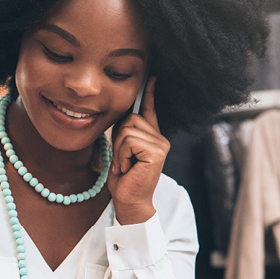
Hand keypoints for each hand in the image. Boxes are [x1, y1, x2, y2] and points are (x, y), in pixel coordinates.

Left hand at [107, 76, 169, 224]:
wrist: (129, 201)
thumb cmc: (124, 179)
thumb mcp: (122, 150)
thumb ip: (125, 132)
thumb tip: (123, 115)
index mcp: (152, 137)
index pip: (150, 110)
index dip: (149, 93)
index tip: (151, 77)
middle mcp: (160, 138)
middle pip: (131, 118)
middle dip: (119, 138)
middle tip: (123, 160)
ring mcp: (161, 145)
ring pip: (128, 129)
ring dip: (119, 149)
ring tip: (125, 165)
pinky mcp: (156, 152)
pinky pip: (129, 140)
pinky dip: (122, 155)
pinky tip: (127, 167)